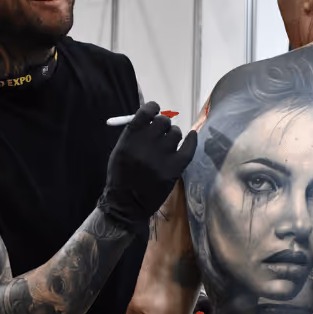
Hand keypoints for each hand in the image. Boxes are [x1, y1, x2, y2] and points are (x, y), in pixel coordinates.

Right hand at [98, 102, 196, 230]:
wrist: (127, 204)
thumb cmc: (121, 176)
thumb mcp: (120, 150)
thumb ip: (135, 133)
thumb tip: (152, 116)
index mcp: (130, 137)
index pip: (147, 112)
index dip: (153, 108)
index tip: (155, 110)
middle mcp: (147, 143)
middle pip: (163, 121)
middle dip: (163, 125)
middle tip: (161, 132)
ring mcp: (162, 156)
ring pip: (176, 133)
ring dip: (173, 135)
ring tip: (168, 144)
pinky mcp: (175, 168)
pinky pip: (189, 148)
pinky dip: (191, 140)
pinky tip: (192, 136)